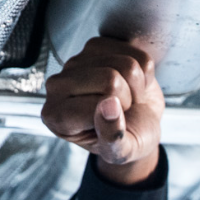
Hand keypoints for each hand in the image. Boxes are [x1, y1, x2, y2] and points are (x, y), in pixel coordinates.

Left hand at [41, 36, 163, 184]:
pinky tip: (130, 82)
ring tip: (127, 97)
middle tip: (123, 110)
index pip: (99, 103)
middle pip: (110, 78)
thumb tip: (109, 106)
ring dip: (137, 85)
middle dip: (129, 97)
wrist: (139, 123)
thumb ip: (113, 138)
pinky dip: (142, 70)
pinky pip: (134, 51)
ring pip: (126, 63)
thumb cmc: (125, 139)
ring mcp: (76, 62)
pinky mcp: (94, 46)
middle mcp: (57, 86)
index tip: (112, 124)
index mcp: (56, 116)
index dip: (117, 115)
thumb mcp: (121, 152)